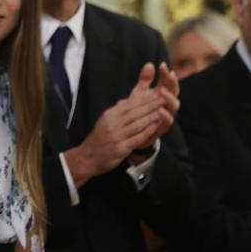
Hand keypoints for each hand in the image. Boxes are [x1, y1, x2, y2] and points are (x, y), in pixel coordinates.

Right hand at [65, 66, 167, 187]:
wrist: (88, 157)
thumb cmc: (99, 138)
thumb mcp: (104, 121)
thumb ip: (117, 111)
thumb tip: (127, 101)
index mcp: (109, 115)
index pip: (129, 104)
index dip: (143, 99)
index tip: (155, 94)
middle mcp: (113, 124)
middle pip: (135, 112)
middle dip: (150, 105)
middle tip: (162, 99)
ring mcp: (117, 136)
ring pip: (137, 124)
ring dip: (151, 117)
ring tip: (162, 111)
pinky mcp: (121, 148)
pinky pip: (138, 138)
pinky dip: (147, 132)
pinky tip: (155, 127)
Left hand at [128, 63, 179, 158]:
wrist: (133, 130)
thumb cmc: (138, 109)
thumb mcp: (140, 92)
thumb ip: (145, 79)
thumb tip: (149, 64)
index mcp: (163, 94)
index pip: (168, 81)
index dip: (166, 73)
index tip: (162, 65)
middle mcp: (167, 103)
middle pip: (175, 91)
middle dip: (172, 82)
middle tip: (169, 74)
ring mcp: (167, 115)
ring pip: (174, 105)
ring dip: (170, 97)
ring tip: (162, 91)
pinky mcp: (163, 127)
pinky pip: (168, 121)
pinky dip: (165, 115)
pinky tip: (160, 109)